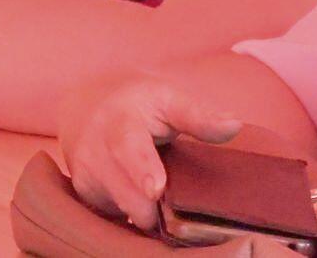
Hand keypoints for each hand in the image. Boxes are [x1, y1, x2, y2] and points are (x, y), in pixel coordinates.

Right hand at [58, 71, 245, 231]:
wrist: (88, 105)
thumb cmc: (139, 104)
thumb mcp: (167, 100)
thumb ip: (198, 116)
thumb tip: (234, 125)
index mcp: (120, 120)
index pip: (128, 146)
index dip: (142, 168)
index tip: (155, 188)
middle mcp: (95, 147)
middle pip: (125, 192)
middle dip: (148, 208)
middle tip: (166, 209)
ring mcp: (85, 173)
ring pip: (121, 209)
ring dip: (144, 214)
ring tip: (158, 199)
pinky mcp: (82, 193)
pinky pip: (113, 216)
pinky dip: (131, 216)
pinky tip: (140, 202)